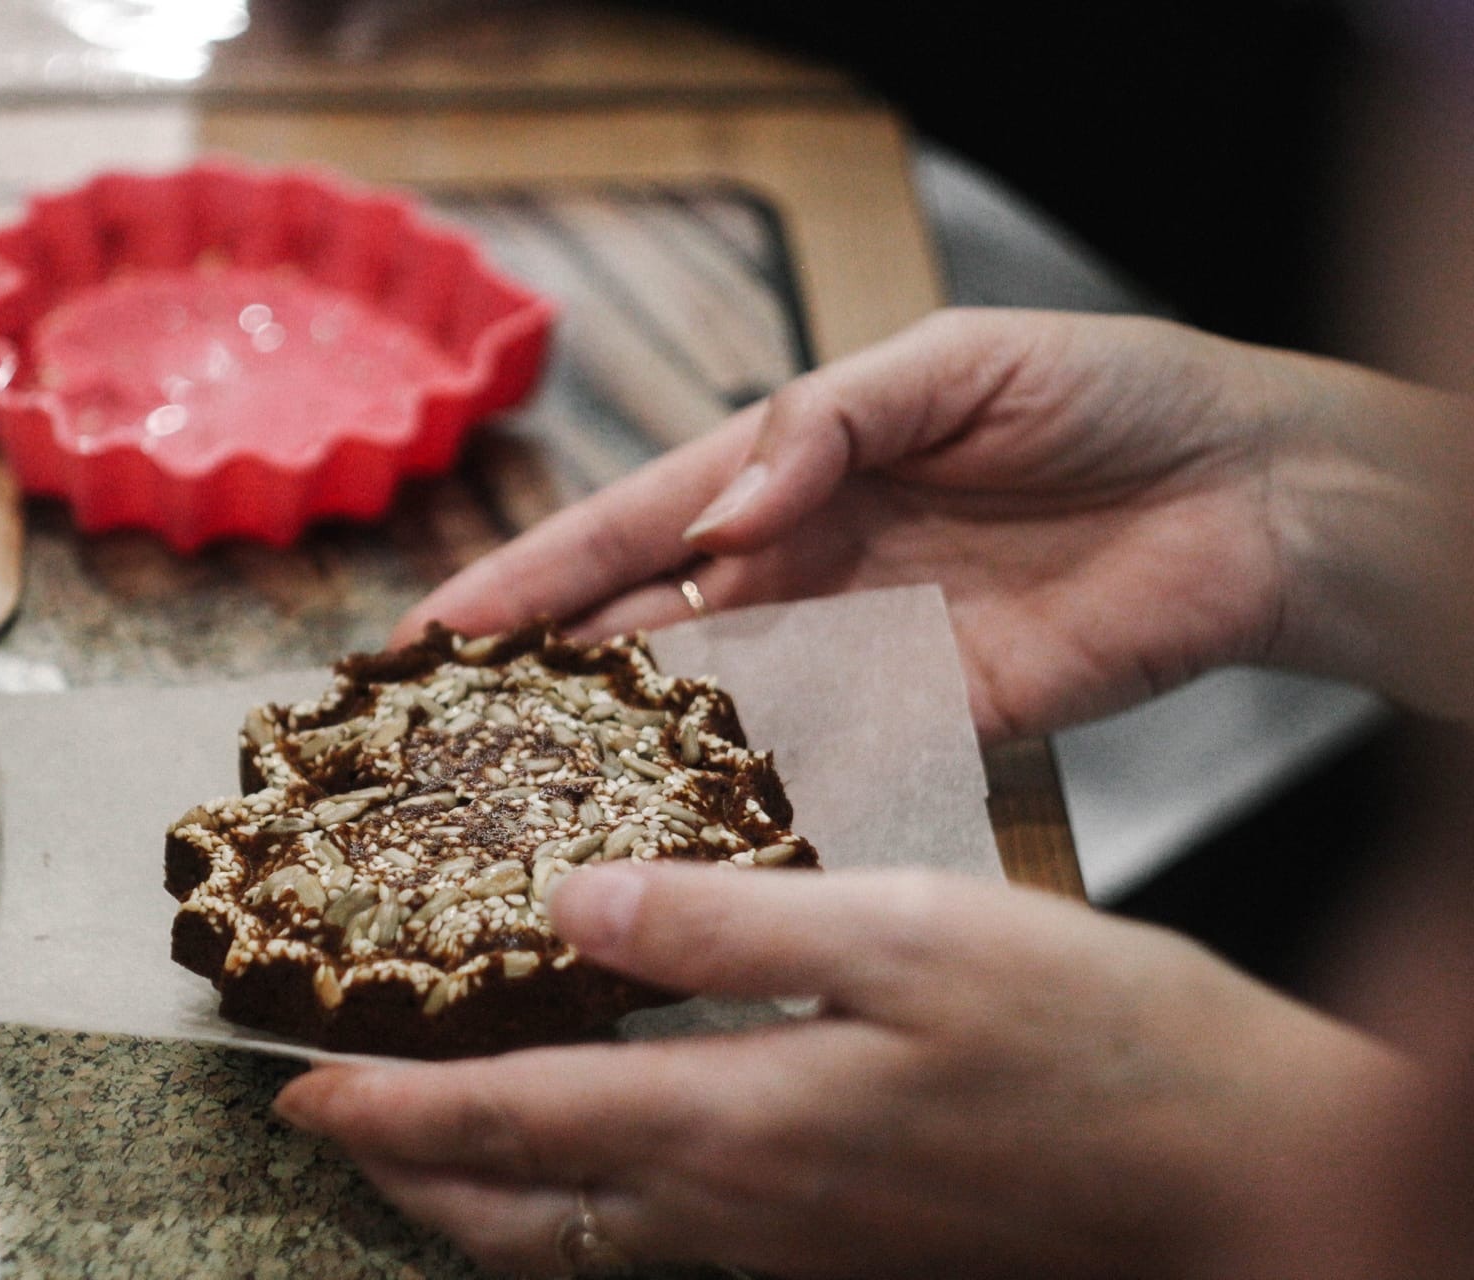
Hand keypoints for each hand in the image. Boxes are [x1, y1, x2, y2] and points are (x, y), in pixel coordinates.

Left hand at [276, 864, 1408, 1278]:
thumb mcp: (907, 937)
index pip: (512, 1127)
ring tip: (420, 1154)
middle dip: (406, 1174)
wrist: (1230, 1176)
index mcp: (737, 1125)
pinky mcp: (836, 1252)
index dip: (392, 1110)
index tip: (299, 1085)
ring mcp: (786, 1247)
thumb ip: (727, 922)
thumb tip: (575, 900)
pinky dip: (577, 1210)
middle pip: (519, 1214)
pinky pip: (659, 1248)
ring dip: (477, 1202)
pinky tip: (593, 1162)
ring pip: (579, 1245)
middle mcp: (737, 1211)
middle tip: (326, 1124)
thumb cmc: (1092, 1045)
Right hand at [394, 308, 1473, 737]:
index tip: (431, 632)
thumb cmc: (1101, 393)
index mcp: (784, 470)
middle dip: (545, 683)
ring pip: (709, 711)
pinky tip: (677, 840)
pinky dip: (747, 802)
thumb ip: (824, 425)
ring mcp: (854, 651)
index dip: (528, 579)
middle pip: (643, 633)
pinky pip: (819, 767)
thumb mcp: (949, 362)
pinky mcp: (927, 722)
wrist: (1249, 493)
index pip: (628, 528)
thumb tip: (728, 512)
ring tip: (526, 805)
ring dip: (623, 755)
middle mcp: (796, 567)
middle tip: (446, 745)